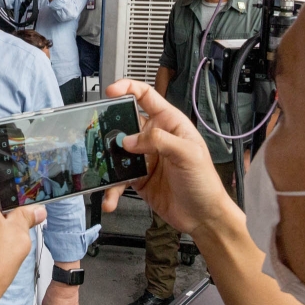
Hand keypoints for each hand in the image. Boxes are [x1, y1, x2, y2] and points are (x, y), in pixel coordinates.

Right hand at [100, 79, 232, 236]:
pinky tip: (111, 198)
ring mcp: (144, 157)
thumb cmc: (205, 183)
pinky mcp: (137, 177)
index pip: (146, 96)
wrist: (203, 217)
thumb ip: (159, 141)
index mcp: (169, 123)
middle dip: (109, 128)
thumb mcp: (188, 154)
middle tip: (99, 135)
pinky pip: (117, 178)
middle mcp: (154, 138)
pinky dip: (111, 189)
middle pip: (124, 123)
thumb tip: (129, 139)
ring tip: (102, 171)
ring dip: (107, 162)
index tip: (111, 91)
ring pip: (117, 152)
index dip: (128, 88)